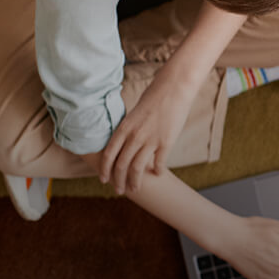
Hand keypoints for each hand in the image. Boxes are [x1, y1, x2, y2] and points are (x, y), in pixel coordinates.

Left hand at [98, 73, 195, 193]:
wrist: (174, 88)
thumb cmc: (154, 96)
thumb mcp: (134, 113)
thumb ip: (129, 129)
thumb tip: (127, 142)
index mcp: (124, 128)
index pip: (109, 155)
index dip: (105, 170)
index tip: (104, 180)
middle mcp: (134, 136)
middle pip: (121, 166)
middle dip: (118, 181)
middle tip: (119, 190)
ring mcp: (150, 141)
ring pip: (138, 169)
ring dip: (135, 182)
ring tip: (136, 188)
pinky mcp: (166, 143)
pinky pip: (159, 163)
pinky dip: (157, 171)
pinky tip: (157, 174)